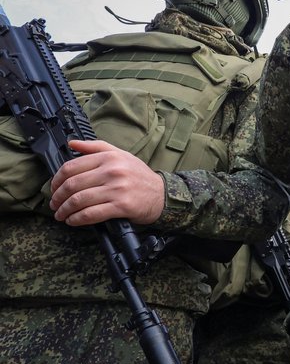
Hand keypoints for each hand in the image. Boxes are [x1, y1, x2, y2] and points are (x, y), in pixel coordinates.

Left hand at [49, 139, 164, 225]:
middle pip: (73, 184)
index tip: (54, 188)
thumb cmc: (139, 176)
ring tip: (61, 214)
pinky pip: (92, 213)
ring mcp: (117, 189)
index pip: (72, 167)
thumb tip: (73, 144)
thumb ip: (96, 147)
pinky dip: (78, 219)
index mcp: (109, 158)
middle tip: (54, 204)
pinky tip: (73, 220)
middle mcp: (113, 171)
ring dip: (65, 210)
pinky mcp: (122, 206)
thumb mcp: (121, 155)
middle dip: (58, 197)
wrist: (162, 194)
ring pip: (80, 200)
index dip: (57, 180)